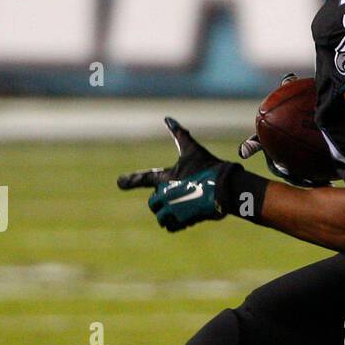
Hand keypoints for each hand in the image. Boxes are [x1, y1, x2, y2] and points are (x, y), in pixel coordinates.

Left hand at [118, 117, 235, 231]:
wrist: (225, 187)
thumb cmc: (209, 167)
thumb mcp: (192, 149)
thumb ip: (179, 135)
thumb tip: (168, 118)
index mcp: (166, 177)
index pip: (144, 178)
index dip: (131, 180)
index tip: (119, 182)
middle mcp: (166, 194)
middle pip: (153, 203)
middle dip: (160, 202)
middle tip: (173, 199)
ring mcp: (174, 209)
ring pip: (161, 217)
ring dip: (166, 215)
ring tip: (178, 210)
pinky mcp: (184, 221)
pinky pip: (171, 227)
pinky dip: (174, 224)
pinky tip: (184, 219)